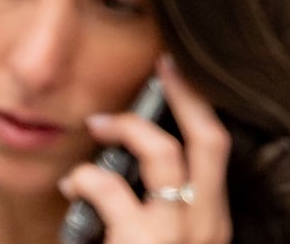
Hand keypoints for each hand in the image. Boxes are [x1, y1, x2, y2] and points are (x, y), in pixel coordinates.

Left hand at [60, 55, 233, 243]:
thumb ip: (162, 216)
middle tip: (165, 63)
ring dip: (128, 128)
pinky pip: (111, 187)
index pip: (218, 152)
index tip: (184, 77)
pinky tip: (71, 183)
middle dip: (187, 93)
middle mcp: (205, 224)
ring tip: (98, 124)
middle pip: (209, 137)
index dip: (202, 109)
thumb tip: (131, 174)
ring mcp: (177, 232)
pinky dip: (86, 177)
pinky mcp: (142, 242)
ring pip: (164, 152)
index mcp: (212, 223)